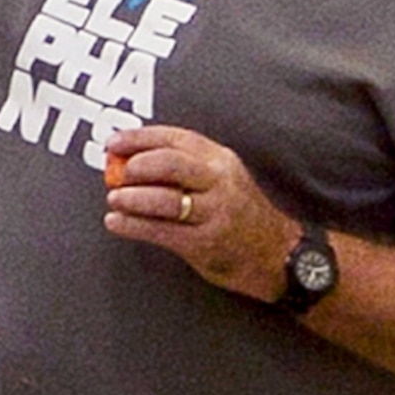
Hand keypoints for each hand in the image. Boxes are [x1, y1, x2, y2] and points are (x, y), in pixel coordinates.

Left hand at [103, 125, 302, 299]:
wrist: (281, 255)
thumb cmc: (241, 211)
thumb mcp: (223, 177)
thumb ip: (187, 164)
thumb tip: (130, 158)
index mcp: (220, 159)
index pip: (173, 138)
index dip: (138, 139)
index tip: (113, 143)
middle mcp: (220, 182)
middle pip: (169, 164)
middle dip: (136, 166)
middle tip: (116, 174)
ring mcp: (216, 214)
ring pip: (164, 200)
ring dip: (131, 199)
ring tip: (113, 199)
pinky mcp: (207, 244)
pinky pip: (162, 232)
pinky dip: (133, 226)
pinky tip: (116, 223)